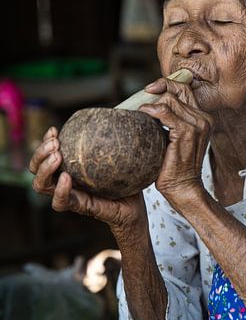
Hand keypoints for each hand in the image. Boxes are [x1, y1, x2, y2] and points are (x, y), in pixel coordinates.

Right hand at [29, 127, 146, 240]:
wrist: (136, 208)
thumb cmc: (127, 180)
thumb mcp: (119, 155)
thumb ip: (114, 138)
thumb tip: (124, 111)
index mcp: (70, 167)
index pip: (46, 154)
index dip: (44, 141)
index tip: (54, 130)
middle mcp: (65, 181)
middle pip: (35, 168)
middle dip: (39, 153)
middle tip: (55, 143)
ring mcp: (70, 195)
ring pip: (41, 185)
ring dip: (44, 168)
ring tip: (57, 156)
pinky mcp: (80, 207)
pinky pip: (61, 202)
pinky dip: (60, 190)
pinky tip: (66, 178)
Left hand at [140, 77, 212, 208]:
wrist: (183, 188)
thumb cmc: (176, 166)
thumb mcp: (176, 138)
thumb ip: (172, 120)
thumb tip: (152, 104)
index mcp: (203, 118)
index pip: (185, 89)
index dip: (167, 85)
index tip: (150, 90)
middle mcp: (203, 119)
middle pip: (178, 89)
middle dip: (159, 88)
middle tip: (144, 98)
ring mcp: (197, 125)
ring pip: (169, 99)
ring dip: (152, 103)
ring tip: (142, 113)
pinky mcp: (186, 132)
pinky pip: (164, 112)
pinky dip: (150, 111)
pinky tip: (142, 115)